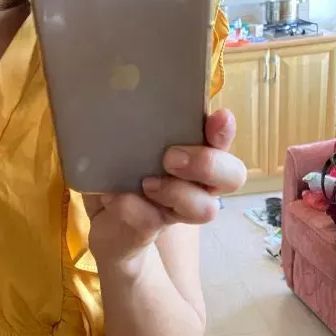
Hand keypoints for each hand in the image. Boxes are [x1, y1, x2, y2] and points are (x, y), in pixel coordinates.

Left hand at [86, 108, 245, 267]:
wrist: (103, 223)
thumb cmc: (121, 172)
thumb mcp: (124, 144)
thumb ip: (133, 128)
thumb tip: (123, 105)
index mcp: (195, 153)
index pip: (222, 139)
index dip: (225, 130)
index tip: (219, 117)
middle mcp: (198, 184)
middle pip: (233, 176)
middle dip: (208, 163)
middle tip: (170, 158)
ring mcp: (179, 211)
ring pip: (206, 209)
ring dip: (177, 192)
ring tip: (145, 183)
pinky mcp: (153, 231)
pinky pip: (153, 221)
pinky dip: (132, 208)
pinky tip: (113, 197)